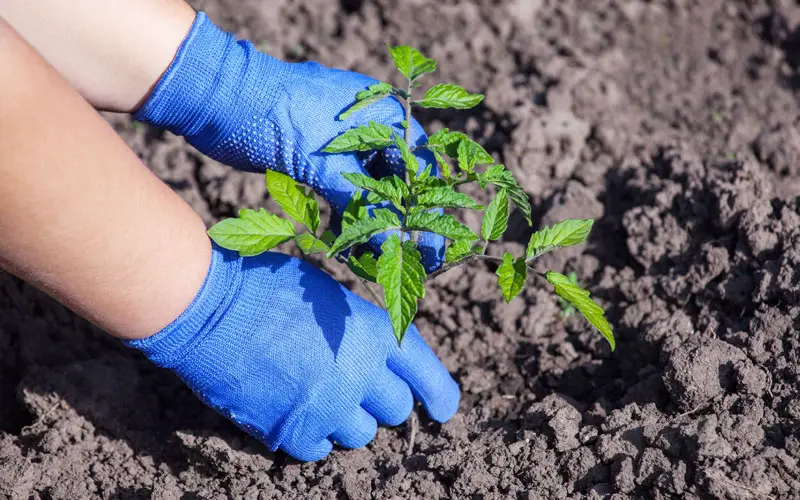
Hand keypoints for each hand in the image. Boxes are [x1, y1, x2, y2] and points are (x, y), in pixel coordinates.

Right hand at [125, 245, 459, 460]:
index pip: (426, 372)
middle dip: (381, 402)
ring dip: (346, 421)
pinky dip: (312, 437)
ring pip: (361, 435)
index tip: (443, 410)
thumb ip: (363, 330)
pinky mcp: (293, 430)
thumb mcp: (330, 297)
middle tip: (354, 387)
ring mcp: (328, 406)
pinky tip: (294, 412)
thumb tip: (379, 357)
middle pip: (396, 411)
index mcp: (373, 331)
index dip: (440, 394)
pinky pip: (320, 450)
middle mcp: (360, 372)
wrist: (208, 307)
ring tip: (317, 395)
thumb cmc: (266, 288)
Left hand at [136, 12, 444, 270]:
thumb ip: (363, 207)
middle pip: (398, 182)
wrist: (219, 99)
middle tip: (407, 261)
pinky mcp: (319, 158)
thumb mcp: (325, 165)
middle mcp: (370, 127)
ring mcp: (343, 142)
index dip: (427, 210)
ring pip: (369, 190)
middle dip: (399, 222)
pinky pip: (344, 192)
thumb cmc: (278, 117)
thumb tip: (395, 247)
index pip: (420, 169)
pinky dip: (346, 216)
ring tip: (373, 260)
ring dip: (371, 223)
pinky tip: (345, 243)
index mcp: (383, 115)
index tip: (432, 247)